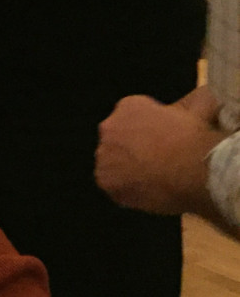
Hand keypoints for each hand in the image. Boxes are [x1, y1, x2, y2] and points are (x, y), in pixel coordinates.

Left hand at [95, 88, 220, 214]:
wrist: (190, 166)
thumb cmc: (193, 138)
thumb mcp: (191, 112)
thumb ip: (176, 111)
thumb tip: (186, 109)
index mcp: (129, 105)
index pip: (130, 117)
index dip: (146, 132)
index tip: (160, 143)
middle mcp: (109, 126)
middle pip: (117, 139)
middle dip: (130, 148)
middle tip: (153, 162)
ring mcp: (103, 153)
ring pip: (111, 161)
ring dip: (125, 169)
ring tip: (150, 179)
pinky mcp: (104, 178)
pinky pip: (112, 184)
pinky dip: (125, 189)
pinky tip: (145, 192)